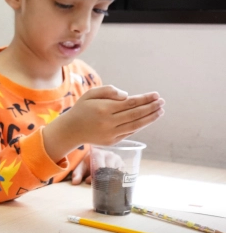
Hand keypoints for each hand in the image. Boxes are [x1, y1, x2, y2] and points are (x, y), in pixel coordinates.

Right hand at [44, 86, 163, 161]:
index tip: (156, 94)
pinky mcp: (112, 142)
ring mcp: (111, 134)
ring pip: (136, 125)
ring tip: (160, 111)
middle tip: (162, 101)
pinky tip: (147, 119)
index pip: (130, 103)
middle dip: (151, 107)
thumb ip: (108, 91)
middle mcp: (108, 122)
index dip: (145, 99)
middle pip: (136, 114)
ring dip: (150, 118)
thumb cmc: (82, 109)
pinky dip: (140, 126)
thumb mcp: (90, 94)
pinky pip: (130, 133)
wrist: (71, 130)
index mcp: (103, 109)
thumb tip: (127, 95)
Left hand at [72, 148, 124, 184]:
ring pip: (117, 172)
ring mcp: (118, 160)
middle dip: (103, 178)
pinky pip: (122, 174)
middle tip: (99, 185)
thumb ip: (77, 174)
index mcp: (98, 153)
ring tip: (105, 186)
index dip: (95, 175)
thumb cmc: (88, 162)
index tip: (90, 181)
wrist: (97, 156)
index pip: (99, 165)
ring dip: (111, 180)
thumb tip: (75, 182)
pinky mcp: (123, 165)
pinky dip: (117, 180)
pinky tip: (112, 184)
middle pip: (109, 169)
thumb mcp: (81, 167)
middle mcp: (110, 155)